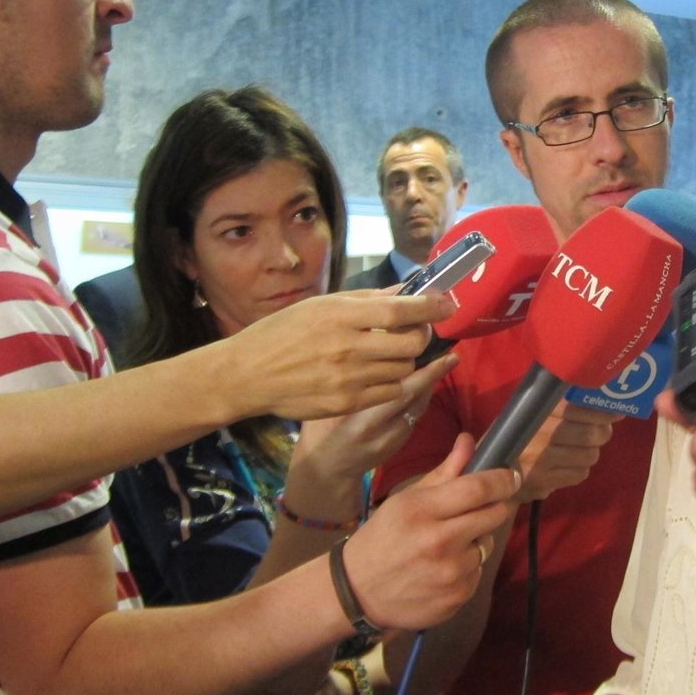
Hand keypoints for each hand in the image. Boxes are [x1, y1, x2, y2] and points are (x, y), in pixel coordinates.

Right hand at [212, 290, 455, 420]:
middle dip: (421, 335)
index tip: (447, 303)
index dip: (430, 307)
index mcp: (340, 315)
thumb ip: (366, 300)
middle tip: (415, 331)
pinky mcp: (347, 403)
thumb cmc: (283, 332)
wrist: (248, 374)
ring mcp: (348, 378)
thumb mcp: (320, 305)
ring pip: (404, 369)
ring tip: (389, 353)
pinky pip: (390, 392)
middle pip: (410, 343)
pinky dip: (393, 382)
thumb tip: (404, 291)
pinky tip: (378, 373)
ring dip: (405, 359)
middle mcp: (348, 346)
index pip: (400, 311)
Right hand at [281, 352, 458, 522]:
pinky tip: (422, 383)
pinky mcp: (398, 446)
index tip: (444, 356)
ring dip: (430, 386)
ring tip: (439, 363)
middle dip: (435, 377)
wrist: (326, 470)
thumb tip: (377, 356)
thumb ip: (355, 388)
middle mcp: (382, 434)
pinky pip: (414, 417)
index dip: (427, 374)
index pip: (401, 394)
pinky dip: (421, 398)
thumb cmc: (320, 432)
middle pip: (416, 401)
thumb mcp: (330, 408)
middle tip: (451, 356)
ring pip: (419, 409)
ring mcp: (393, 442)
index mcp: (363, 423)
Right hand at [343, 433, 519, 631]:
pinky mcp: (456, 598)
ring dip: (476, 540)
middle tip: (479, 509)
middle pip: (493, 515)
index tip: (512, 475)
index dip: (501, 479)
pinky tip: (443, 568)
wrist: (359, 590)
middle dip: (493, 507)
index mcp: (423, 511)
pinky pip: (478, 573)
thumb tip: (470, 441)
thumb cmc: (384, 537)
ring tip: (448, 545)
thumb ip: (444, 472)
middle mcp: (439, 542)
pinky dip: (467, 567)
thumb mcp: (406, 499)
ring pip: (487, 545)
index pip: (477, 489)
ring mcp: (450, 573)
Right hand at [514, 401, 619, 501]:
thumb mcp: (526, 411)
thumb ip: (556, 403)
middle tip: (603, 430)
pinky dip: (581, 469)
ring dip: (591, 451)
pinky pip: (580, 474)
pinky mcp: (544, 482)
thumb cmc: (513, 434)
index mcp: (534, 411)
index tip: (616, 411)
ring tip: (583, 447)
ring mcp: (541, 461)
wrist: (488, 470)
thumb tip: (598, 398)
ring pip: (589, 455)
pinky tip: (570, 464)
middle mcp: (538, 434)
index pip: (577, 408)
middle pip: (590, 434)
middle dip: (603, 432)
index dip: (601, 411)